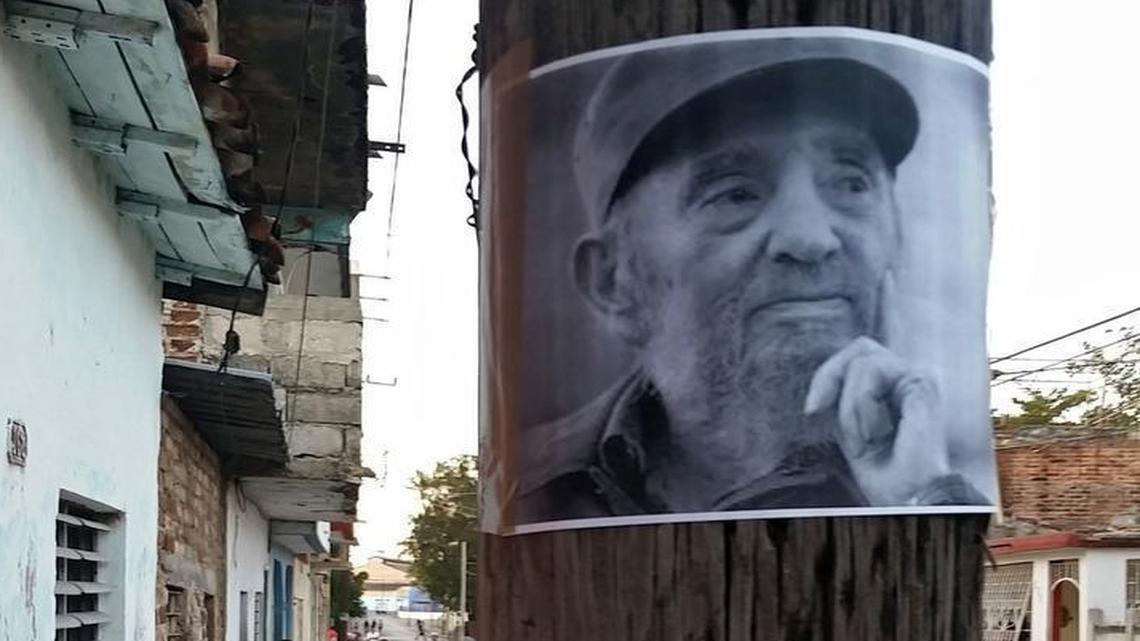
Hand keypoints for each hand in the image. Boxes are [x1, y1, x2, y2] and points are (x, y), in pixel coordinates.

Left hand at [802, 274, 948, 504]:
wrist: (904, 496)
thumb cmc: (880, 468)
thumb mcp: (851, 421)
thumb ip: (845, 388)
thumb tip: (841, 364)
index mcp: (892, 382)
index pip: (889, 331)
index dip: (888, 301)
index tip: (888, 274)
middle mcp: (908, 372)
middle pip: (857, 347)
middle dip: (828, 377)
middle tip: (817, 412)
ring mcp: (917, 375)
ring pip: (860, 359)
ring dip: (849, 403)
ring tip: (865, 434)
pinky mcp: (921, 381)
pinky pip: (869, 376)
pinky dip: (860, 407)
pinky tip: (877, 432)